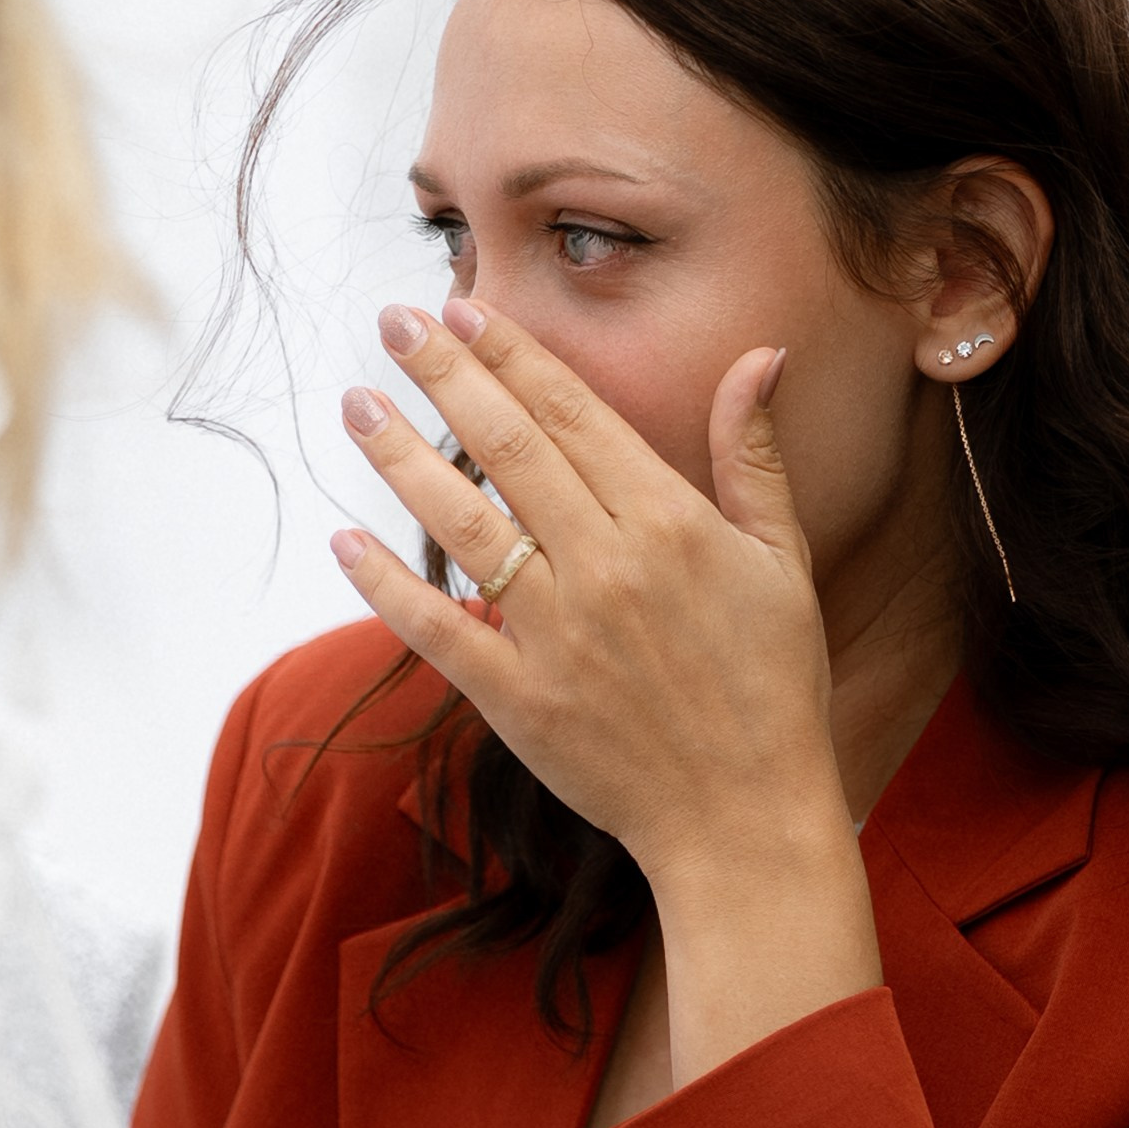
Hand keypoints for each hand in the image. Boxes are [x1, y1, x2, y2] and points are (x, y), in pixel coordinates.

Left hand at [334, 301, 853, 899]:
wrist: (746, 818)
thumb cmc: (774, 687)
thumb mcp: (784, 560)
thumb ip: (752, 456)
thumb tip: (758, 356)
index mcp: (670, 523)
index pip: (573, 415)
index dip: (512, 355)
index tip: (460, 308)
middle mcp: (607, 567)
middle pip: (508, 449)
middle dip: (444, 376)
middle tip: (391, 322)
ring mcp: (556, 635)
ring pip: (463, 525)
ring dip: (400, 459)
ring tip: (356, 405)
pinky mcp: (518, 700)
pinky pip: (438, 630)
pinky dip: (386, 586)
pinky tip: (344, 540)